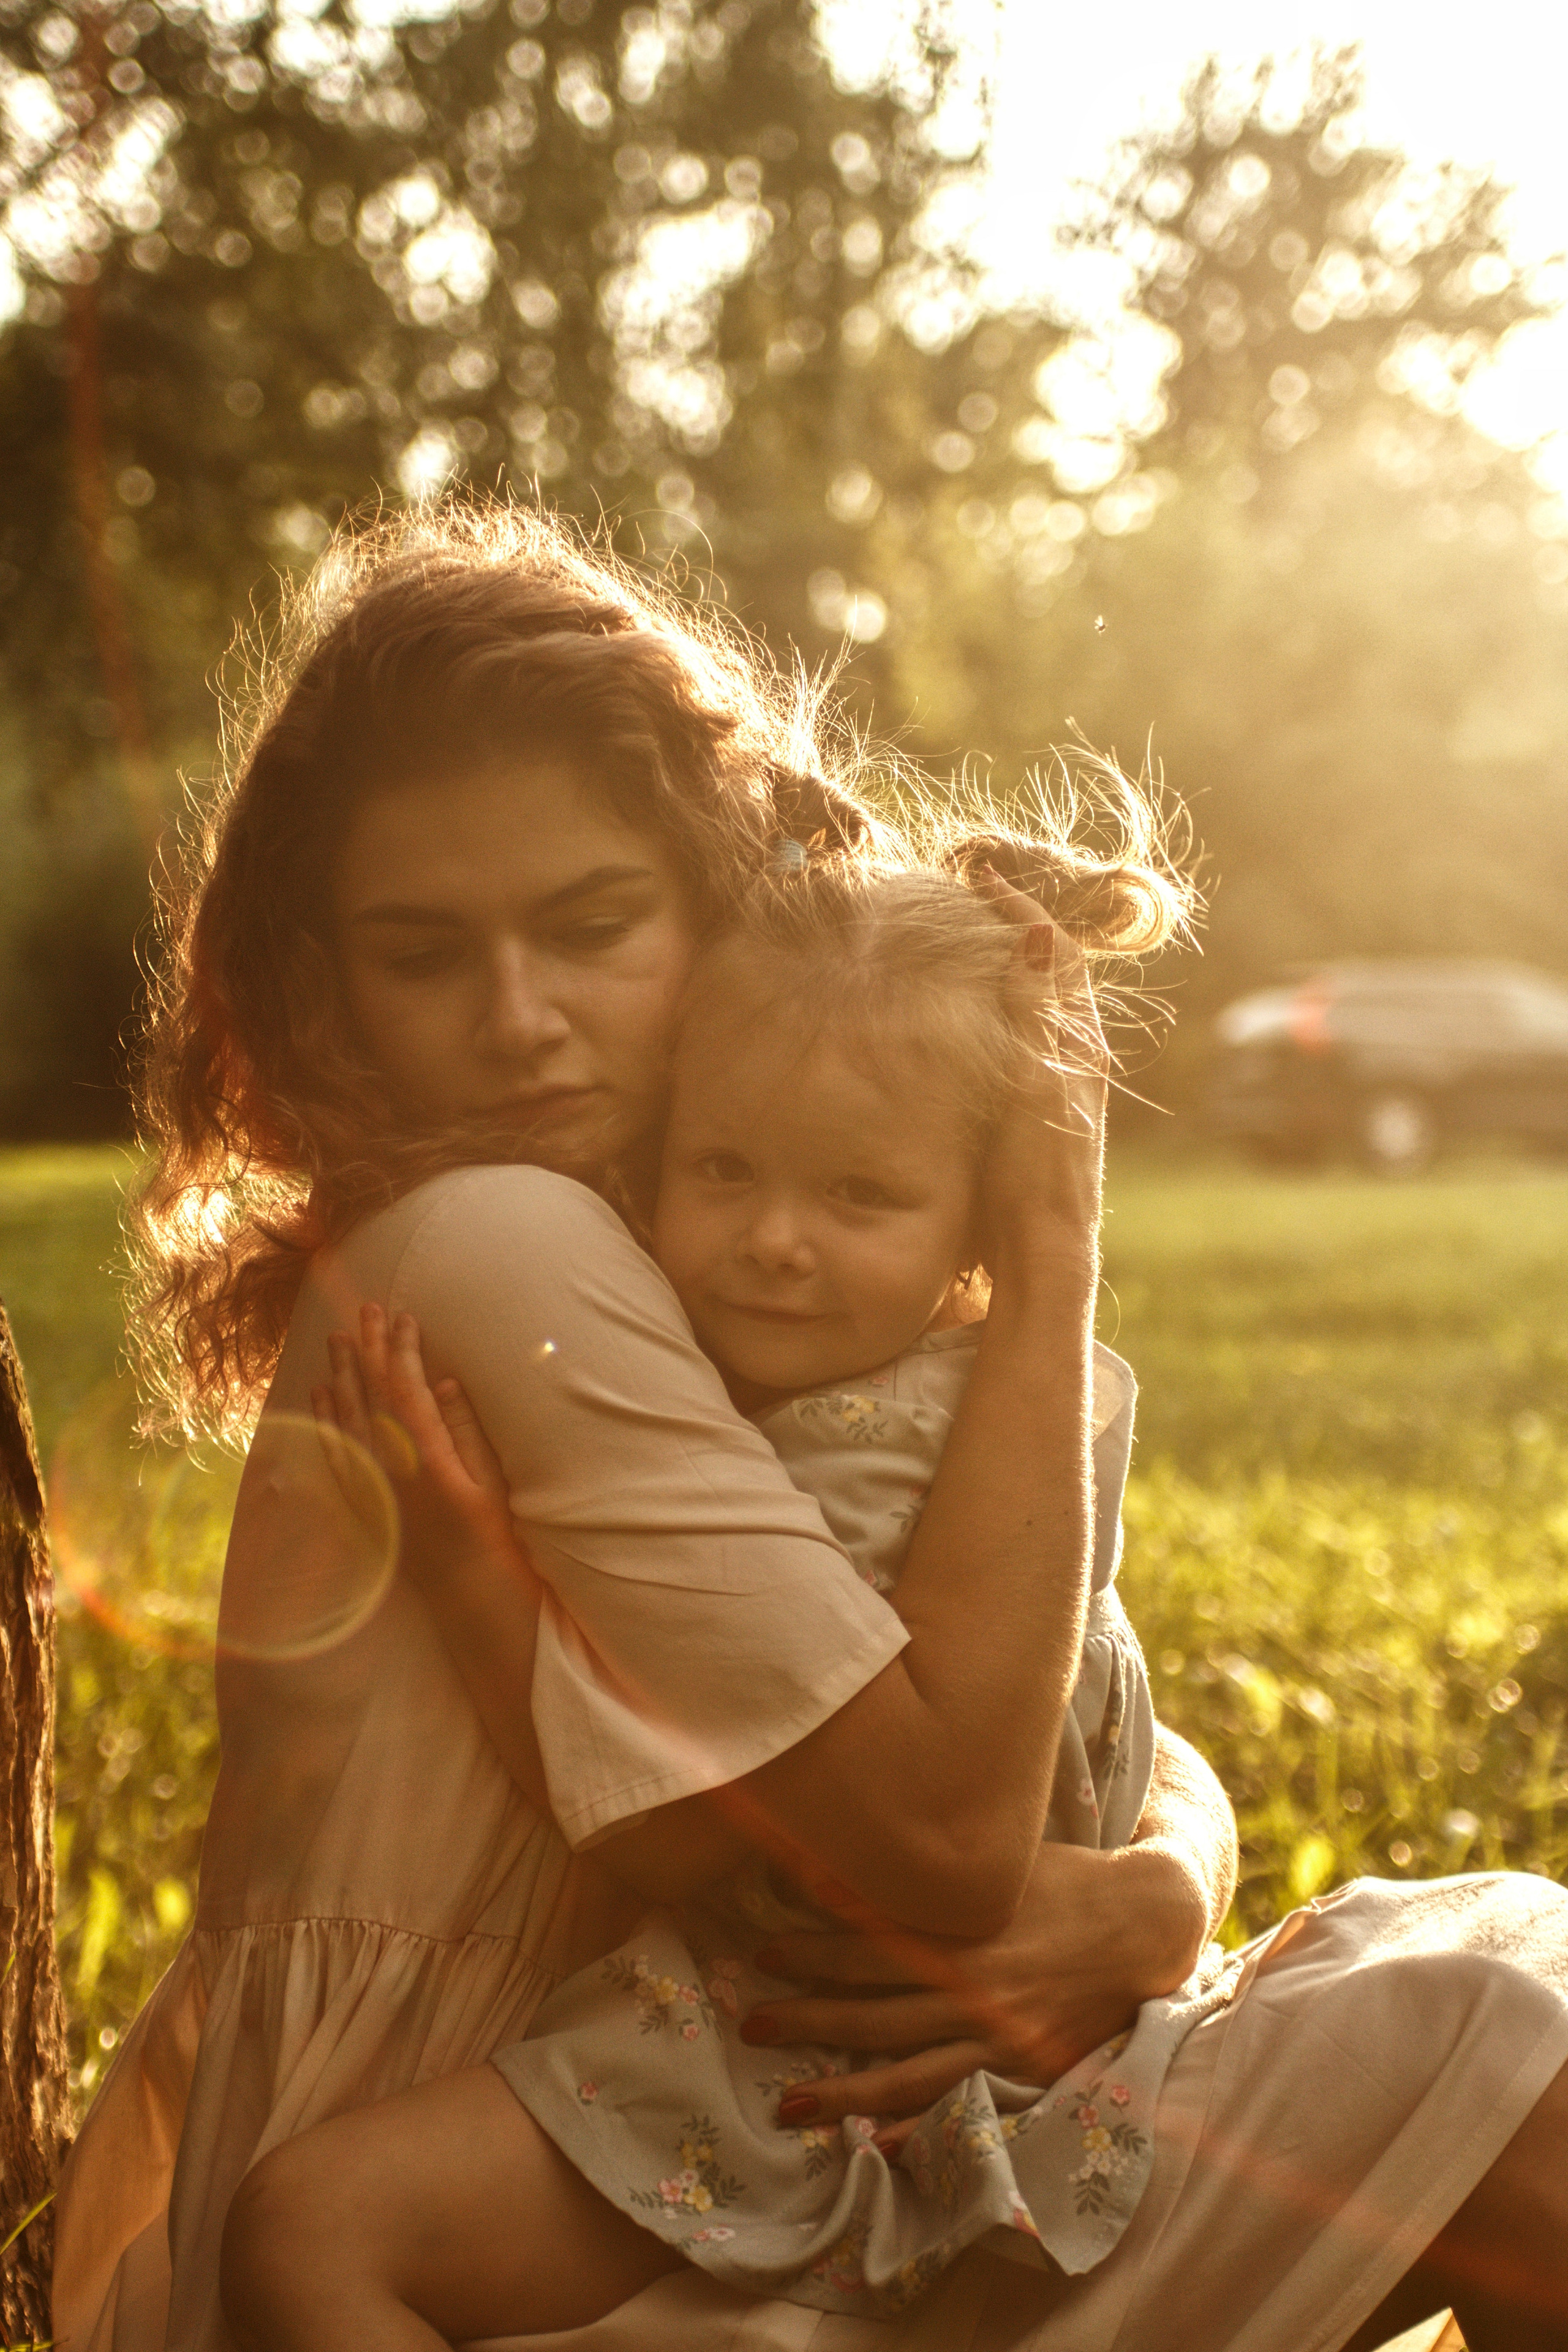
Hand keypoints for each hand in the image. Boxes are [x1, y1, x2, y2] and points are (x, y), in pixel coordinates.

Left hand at [314, 1305, 528, 1595]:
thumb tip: (443, 1383)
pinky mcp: (364, 1503)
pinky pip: (335, 1453)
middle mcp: (389, 1469)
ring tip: (336, 1338)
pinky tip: (321, 1395)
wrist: (469, 1597)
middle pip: (370, 1395)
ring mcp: (372, 1487)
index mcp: (425, 1458)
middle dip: (367, 1349)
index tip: (404, 1315)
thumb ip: (466, 1430)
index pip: (406, 1388)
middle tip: (365, 1308)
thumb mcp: (493, 1481)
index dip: (402, 1348)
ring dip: (340, 1375)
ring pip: (346, 1418)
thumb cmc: (496, 1540)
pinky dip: (325, 1420)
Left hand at [739, 1838, 1204, 2153]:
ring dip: (841, 2090)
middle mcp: (970, 1985)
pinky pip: (956, 2104)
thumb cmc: (1065, 1883)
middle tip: (750, 2025)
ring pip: (903, 2070)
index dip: (811, 1951)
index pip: (868, 1944)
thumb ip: (937, 1879)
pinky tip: (874, 2145)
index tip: (762, 1953)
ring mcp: (996, 2035)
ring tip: (788, 2103)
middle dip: (805, 2021)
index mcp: (961, 1929)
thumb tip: (861, 1870)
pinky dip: (914, 2127)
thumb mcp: (998, 1865)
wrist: (1144, 1926)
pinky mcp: (1022, 2069)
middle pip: (871, 2011)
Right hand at [974, 870, 1107, 1289]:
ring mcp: (1061, 1081)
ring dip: (1007, 963)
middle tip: (969, 894)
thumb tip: (1041, 933)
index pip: (1056, 949)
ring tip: (965, 939)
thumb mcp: (1031, 1086)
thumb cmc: (1035, 1175)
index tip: (980, 875)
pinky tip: (967, 1012)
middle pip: (1052, 967)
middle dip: (1014, 925)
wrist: (1043, 1252)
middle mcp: (1077, 1055)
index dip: (1021, 906)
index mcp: (1077, 1042)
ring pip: (1038, 1000)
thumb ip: (1033, 1012)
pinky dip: (999, 1004)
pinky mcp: (1041, 1106)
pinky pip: (1024, 1033)